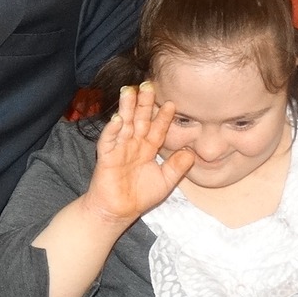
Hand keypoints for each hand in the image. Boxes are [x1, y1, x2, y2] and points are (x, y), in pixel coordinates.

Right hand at [83, 82, 197, 226]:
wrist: (118, 212)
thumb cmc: (139, 196)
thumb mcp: (165, 182)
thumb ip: (177, 167)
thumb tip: (191, 153)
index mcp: (147, 149)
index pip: (157, 129)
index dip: (164, 117)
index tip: (172, 103)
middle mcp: (133, 144)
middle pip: (139, 119)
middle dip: (143, 103)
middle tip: (148, 84)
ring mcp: (119, 148)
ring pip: (124, 124)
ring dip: (126, 108)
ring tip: (129, 91)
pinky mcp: (106, 156)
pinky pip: (109, 140)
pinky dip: (112, 129)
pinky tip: (118, 118)